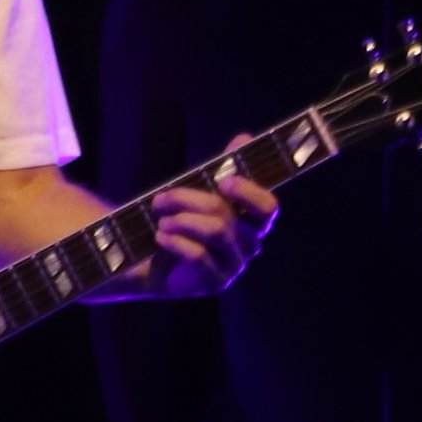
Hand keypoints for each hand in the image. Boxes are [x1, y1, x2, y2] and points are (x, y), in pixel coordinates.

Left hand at [137, 137, 278, 297]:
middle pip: (228, 214)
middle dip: (189, 200)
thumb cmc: (182, 222)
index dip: (249, 192)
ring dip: (181, 221)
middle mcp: (249, 244)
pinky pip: (199, 255)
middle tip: (161, 199)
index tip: (223, 181)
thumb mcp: (201, 191)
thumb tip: (245, 138)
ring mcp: (235, 266)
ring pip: (215, 232)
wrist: (153, 262)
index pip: (268, 208)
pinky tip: (161, 237)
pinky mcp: (215, 282)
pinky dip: (175, 242)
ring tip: (161, 221)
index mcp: (252, 221)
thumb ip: (225, 168)